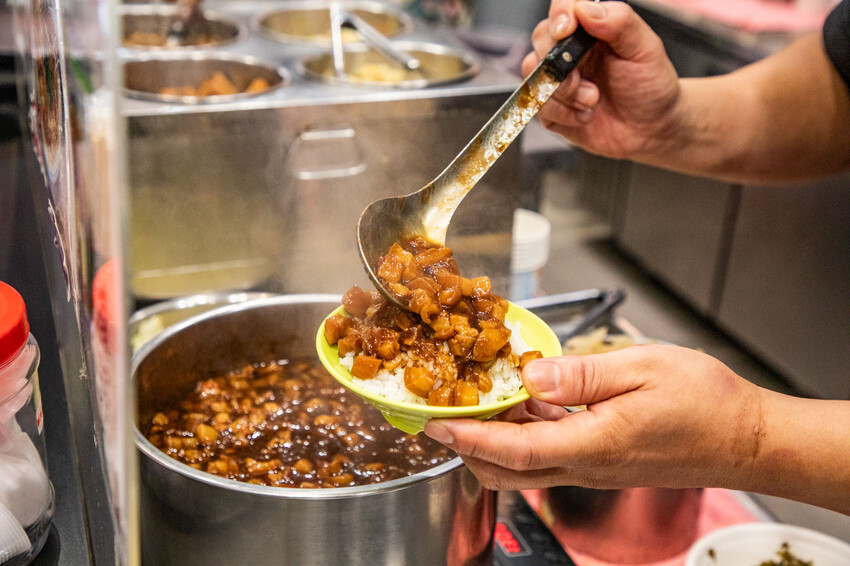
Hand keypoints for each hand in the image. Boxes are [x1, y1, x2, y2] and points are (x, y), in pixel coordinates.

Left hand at [424, 345, 762, 491]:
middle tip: (444, 412)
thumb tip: (531, 374)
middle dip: (468, 444)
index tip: (434, 423)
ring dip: (495, 437)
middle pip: (508, 468)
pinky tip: (527, 398)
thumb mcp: (643, 370)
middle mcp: (586, 464)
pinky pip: (551, 453)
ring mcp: (594, 466)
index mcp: (592, 443)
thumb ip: (581, 375)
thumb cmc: (705, 404)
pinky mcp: (602, 460)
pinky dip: (526, 431)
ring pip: (526, 464)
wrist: (746, 440)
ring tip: (479, 398)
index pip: (512, 449)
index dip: (467, 436)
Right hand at [524, 1, 681, 159]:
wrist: (651, 130)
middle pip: (541, 42)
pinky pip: (537, 106)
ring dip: (564, 94)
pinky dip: (562, 115)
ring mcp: (558, 80)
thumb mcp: (646, 50)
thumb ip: (620, 22)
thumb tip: (585, 9)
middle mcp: (571, 51)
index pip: (563, 9)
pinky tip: (584, 116)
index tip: (566, 32)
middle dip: (562, 67)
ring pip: (535, 76)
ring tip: (593, 101)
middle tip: (589, 83)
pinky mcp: (552, 108)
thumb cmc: (651, 88)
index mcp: (592, 29)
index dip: (559, 17)